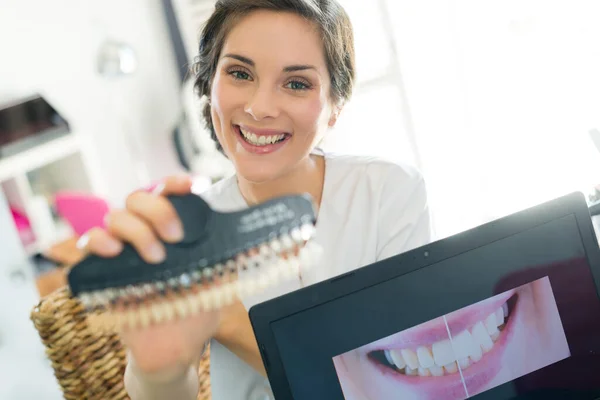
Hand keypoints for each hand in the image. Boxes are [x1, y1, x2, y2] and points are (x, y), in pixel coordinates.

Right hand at [79, 175, 220, 375]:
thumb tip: (260, 242)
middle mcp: (147, 233)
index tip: (195, 187)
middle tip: (176, 236)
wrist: (176, 349)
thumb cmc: (197, 310)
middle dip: (158, 210)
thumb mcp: (221, 282)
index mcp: (174, 230)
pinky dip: (98, 241)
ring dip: (136, 231)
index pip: (170, 194)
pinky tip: (113, 251)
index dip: (178, 184)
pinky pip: (90, 242)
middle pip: (139, 198)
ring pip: (116, 216)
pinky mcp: (103, 270)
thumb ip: (232, 260)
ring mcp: (124, 249)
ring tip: (157, 258)